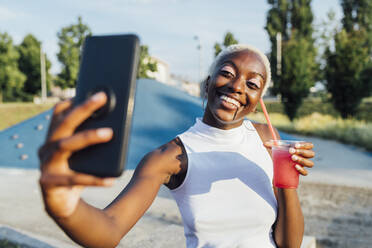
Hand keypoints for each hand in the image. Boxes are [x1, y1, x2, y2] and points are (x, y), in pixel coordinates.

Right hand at [39, 92, 114, 217]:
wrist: (64, 204)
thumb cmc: (77, 173)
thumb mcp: (85, 155)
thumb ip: (93, 140)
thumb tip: (114, 124)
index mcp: (54, 138)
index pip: (59, 114)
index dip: (73, 101)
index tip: (92, 92)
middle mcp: (46, 149)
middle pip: (63, 124)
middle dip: (83, 109)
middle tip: (102, 97)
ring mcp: (45, 165)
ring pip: (64, 146)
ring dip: (87, 137)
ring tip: (109, 133)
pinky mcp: (50, 183)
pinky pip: (74, 179)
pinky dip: (94, 179)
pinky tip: (110, 179)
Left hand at [264, 141, 314, 175]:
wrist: (280, 166)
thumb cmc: (281, 154)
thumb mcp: (277, 149)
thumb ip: (272, 145)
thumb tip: (264, 144)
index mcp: (302, 149)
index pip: (310, 146)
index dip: (305, 145)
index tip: (295, 145)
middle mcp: (305, 157)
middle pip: (311, 154)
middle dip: (302, 152)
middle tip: (291, 151)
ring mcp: (304, 165)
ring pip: (310, 164)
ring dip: (302, 160)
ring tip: (292, 158)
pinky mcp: (300, 172)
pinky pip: (306, 173)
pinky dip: (302, 170)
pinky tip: (295, 167)